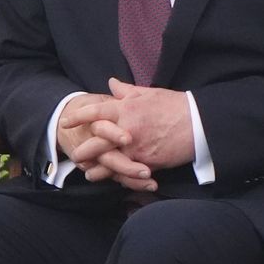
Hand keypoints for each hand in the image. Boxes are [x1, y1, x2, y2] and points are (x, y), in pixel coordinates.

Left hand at [61, 79, 194, 176]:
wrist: (199, 124)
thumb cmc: (174, 105)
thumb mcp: (148, 93)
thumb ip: (126, 91)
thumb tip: (111, 83)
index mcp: (125, 109)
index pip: (95, 112)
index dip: (78, 116)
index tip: (65, 121)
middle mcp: (127, 130)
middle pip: (96, 142)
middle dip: (84, 150)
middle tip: (74, 154)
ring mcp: (136, 149)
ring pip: (110, 163)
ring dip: (98, 170)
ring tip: (89, 174)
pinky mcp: (148, 163)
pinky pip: (129, 174)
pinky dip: (120, 178)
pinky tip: (113, 181)